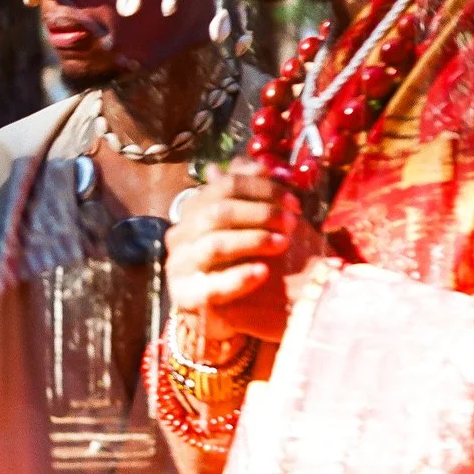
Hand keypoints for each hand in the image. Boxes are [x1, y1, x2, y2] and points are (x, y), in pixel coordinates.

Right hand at [165, 168, 315, 352]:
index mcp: (195, 209)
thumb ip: (250, 192)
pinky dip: (238, 278)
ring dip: (253, 241)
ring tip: (282, 244)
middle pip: (218, 212)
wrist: (223, 311)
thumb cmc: (239, 261)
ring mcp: (179, 266)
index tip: (295, 202)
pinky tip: (263, 274)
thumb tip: (255, 161)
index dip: (262, 189)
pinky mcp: (185, 297)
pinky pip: (210, 287)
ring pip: (214, 245)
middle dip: (260, 214)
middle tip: (292, 223)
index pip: (225, 185)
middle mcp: (181, 234)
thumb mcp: (249, 224)